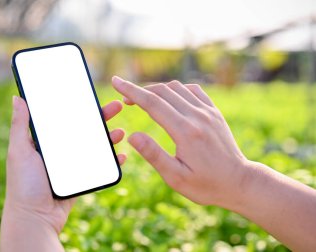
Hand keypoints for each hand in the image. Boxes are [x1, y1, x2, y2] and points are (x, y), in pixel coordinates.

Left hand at [0, 96, 125, 249]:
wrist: (35, 218)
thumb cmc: (23, 184)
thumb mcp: (19, 152)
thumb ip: (20, 125)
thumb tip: (17, 98)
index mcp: (45, 141)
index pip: (65, 118)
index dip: (78, 106)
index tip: (91, 95)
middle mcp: (60, 150)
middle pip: (84, 129)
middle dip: (101, 117)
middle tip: (117, 106)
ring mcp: (72, 164)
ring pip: (94, 145)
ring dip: (109, 137)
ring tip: (121, 132)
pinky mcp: (81, 177)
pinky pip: (99, 165)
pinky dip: (111, 160)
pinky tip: (121, 155)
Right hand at [112, 76, 247, 207]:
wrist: (239, 182)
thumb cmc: (206, 184)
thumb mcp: (176, 177)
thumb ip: (154, 155)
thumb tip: (132, 136)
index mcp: (186, 132)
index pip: (152, 103)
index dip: (131, 91)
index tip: (116, 82)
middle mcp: (198, 116)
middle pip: (162, 91)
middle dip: (140, 90)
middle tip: (125, 98)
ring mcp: (208, 112)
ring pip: (177, 88)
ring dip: (157, 89)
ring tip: (144, 100)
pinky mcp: (214, 112)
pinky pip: (193, 90)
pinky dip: (176, 89)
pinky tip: (170, 98)